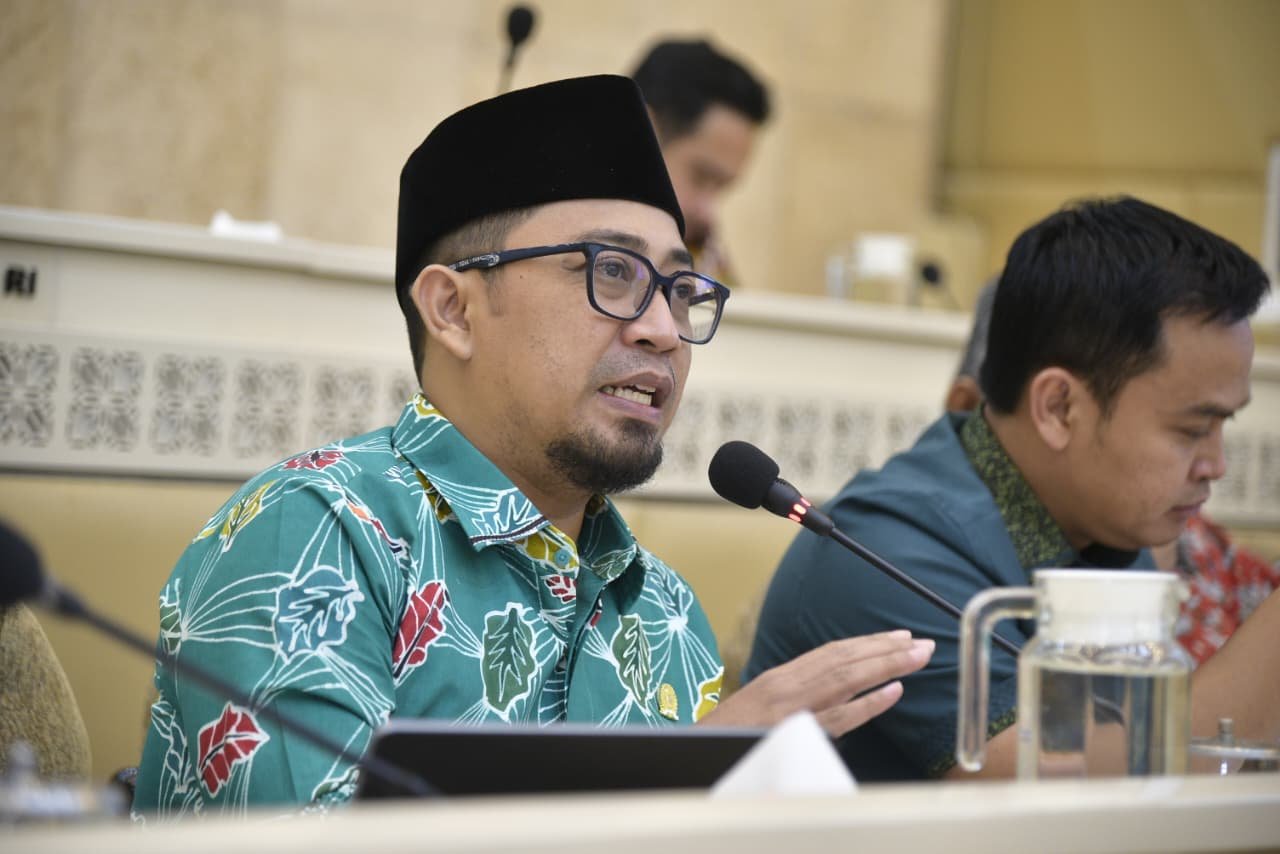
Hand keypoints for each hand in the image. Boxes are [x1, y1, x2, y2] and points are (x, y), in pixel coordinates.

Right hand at [700, 630, 933, 736]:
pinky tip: (893, 692)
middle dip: (886, 650)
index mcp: (782, 678)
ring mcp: (794, 707)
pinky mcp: (795, 731)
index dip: (867, 644)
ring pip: (846, 678)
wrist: (697, 749)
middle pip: (844, 659)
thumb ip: (792, 697)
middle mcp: (789, 685)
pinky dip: (868, 702)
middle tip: (922, 643)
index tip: (898, 638)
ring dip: (885, 665)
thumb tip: (828, 692)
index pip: (832, 653)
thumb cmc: (728, 734)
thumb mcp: (760, 706)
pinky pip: (838, 716)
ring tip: (917, 657)